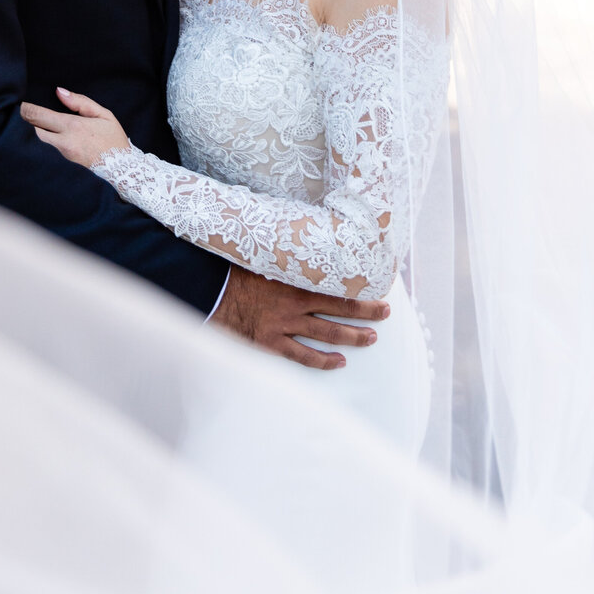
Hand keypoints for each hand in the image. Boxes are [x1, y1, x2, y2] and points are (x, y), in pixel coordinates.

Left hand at [20, 89, 128, 168]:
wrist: (121, 166)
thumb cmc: (113, 137)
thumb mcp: (103, 114)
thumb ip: (80, 102)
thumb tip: (59, 91)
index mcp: (73, 126)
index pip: (40, 117)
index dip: (27, 109)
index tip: (22, 104)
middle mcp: (64, 141)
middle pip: (36, 130)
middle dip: (30, 120)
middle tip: (28, 110)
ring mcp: (63, 153)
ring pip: (43, 138)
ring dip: (40, 128)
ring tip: (41, 118)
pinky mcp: (65, 159)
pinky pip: (51, 146)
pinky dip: (49, 136)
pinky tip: (55, 130)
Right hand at [212, 266, 389, 370]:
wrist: (208, 292)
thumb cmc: (232, 269)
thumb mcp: (261, 253)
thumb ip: (282, 250)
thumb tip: (296, 231)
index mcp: (296, 279)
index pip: (337, 284)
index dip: (359, 286)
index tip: (378, 284)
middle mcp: (297, 304)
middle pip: (340, 309)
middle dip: (365, 312)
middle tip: (385, 312)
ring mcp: (286, 325)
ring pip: (327, 334)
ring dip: (351, 336)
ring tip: (370, 338)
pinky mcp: (272, 343)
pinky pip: (302, 356)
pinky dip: (322, 361)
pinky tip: (338, 362)